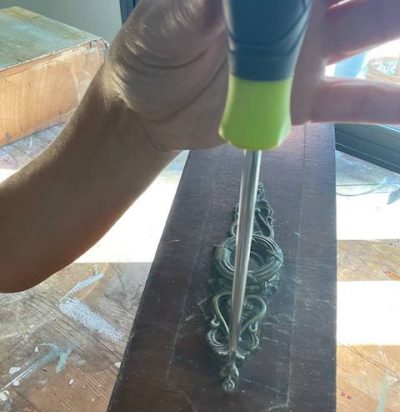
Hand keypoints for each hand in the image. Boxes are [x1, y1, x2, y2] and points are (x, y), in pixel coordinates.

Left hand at [107, 0, 399, 151]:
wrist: (150, 112)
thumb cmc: (151, 54)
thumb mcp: (163, 22)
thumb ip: (199, 5)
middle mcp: (293, 13)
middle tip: (389, 5)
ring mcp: (302, 56)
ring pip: (363, 30)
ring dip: (390, 23)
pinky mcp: (299, 100)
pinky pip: (346, 100)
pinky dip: (379, 104)